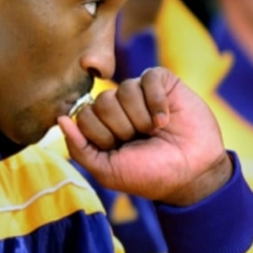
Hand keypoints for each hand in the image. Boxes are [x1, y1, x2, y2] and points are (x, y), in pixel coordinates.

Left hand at [58, 67, 231, 205]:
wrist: (192, 174)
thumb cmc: (149, 174)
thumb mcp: (107, 170)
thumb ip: (79, 148)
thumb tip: (60, 119)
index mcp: (102, 125)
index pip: (83, 115)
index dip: (101, 135)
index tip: (119, 149)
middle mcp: (118, 107)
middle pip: (102, 101)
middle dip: (122, 127)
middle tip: (140, 140)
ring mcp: (140, 93)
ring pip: (125, 89)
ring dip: (141, 118)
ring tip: (155, 131)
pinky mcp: (163, 83)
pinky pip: (149, 78)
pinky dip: (157, 102)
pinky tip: (166, 119)